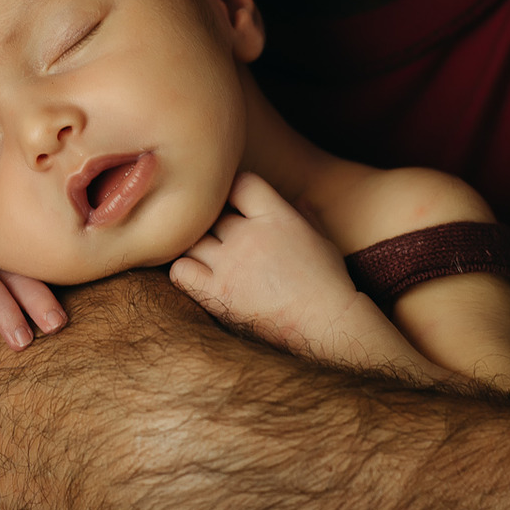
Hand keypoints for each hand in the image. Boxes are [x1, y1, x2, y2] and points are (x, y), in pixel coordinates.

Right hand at [0, 217, 64, 361]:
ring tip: (22, 343)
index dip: (54, 293)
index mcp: (10, 262)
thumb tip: (66, 341)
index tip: (67, 320)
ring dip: (5, 312)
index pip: (37, 273)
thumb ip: (23, 299)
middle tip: (57, 325)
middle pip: (17, 275)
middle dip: (38, 299)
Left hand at [171, 173, 433, 376]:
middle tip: (219, 236)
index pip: (240, 182)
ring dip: (194, 243)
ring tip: (204, 255)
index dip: (235, 191)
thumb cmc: (328, 285)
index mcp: (277, 217)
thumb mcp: (323, 241)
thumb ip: (305, 217)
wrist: (327, 327)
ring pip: (190, 238)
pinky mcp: (217, 294)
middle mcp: (250, 236)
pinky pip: (180, 270)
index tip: (237, 206)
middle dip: (214, 221)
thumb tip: (299, 201)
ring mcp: (230, 265)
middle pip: (212, 211)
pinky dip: (183, 269)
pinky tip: (197, 276)